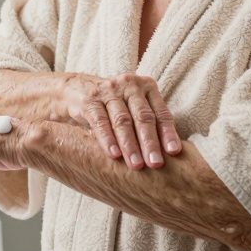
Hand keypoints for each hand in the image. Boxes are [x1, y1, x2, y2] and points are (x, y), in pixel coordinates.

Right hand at [59, 72, 181, 169]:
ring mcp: (108, 90)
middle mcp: (129, 85)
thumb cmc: (114, 106)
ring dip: (130, 145)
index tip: (173, 152)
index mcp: (146, 87)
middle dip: (150, 143)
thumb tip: (172, 155)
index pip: (161, 113)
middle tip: (155, 164)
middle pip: (143, 117)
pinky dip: (107, 139)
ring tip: (136, 165)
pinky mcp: (89, 100)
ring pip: (122, 120)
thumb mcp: (134, 109)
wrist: (76, 90)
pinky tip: (114, 154)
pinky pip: (100, 121)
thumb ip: (150, 124)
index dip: (168, 133)